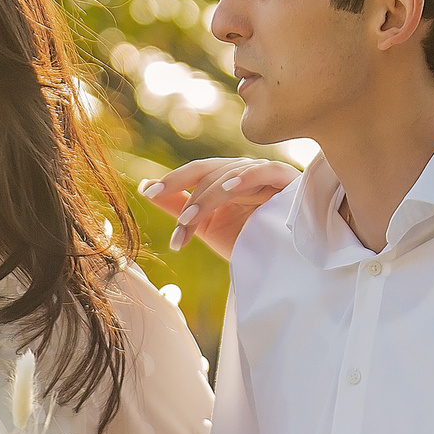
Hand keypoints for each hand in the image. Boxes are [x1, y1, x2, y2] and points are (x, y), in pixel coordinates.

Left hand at [139, 157, 298, 261]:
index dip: (172, 180)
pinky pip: (264, 170)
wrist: (289, 263)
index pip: (195, 172)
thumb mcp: (207, 226)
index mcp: (225, 178)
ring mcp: (264, 172)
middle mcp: (243, 171)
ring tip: (189, 224)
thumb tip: (144, 186)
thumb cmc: (251, 242)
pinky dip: (245, 177)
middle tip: (174, 222)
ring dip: (207, 200)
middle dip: (186, 196)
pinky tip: (228, 189)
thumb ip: (179, 206)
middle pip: (208, 172)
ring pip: (229, 175)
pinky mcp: (287, 178)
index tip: (149, 193)